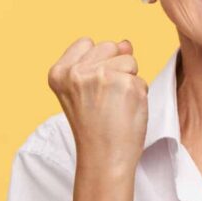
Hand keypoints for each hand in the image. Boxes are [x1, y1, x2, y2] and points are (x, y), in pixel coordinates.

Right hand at [47, 37, 147, 175]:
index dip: (97, 63)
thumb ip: (101, 62)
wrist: (104, 158)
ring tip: (115, 106)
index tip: (92, 90)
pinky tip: (126, 112)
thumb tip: (126, 42)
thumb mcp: (86, 91)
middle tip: (105, 100)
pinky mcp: (127, 85)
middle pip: (110, 46)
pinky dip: (139, 95)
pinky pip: (142, 80)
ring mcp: (102, 77)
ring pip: (129, 60)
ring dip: (129, 81)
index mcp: (59, 72)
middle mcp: (77, 72)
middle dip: (115, 68)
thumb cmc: (95, 128)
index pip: (87, 42)